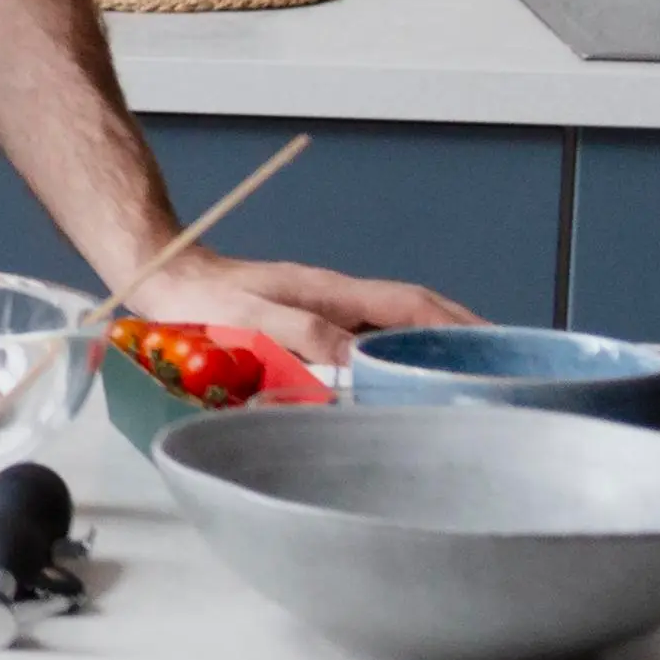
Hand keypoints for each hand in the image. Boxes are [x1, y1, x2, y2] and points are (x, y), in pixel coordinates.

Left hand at [125, 251, 477, 372]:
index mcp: (331, 291)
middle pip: (412, 312)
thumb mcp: (252, 318)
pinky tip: (394, 379)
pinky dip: (390, 354)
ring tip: (458, 376)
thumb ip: (303, 332)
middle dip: (457, 332)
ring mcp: (323, 309)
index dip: (454, 322)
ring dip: (426, 345)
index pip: (409, 304)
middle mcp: (335, 297)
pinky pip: (363, 338)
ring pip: (390, 326)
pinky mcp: (306, 324)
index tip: (494, 342)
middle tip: (494, 363)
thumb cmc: (201, 301)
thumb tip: (357, 356)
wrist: (165, 280)